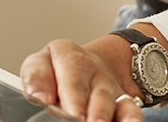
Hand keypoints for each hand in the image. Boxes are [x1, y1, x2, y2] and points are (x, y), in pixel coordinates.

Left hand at [20, 35, 145, 121]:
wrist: (92, 66)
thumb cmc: (59, 70)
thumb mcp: (42, 64)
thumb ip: (37, 79)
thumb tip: (37, 97)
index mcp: (66, 53)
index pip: (57, 66)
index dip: (49, 85)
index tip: (44, 102)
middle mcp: (90, 66)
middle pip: (81, 82)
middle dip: (76, 102)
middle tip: (73, 116)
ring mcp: (108, 85)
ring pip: (105, 99)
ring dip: (100, 114)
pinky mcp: (124, 103)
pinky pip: (130, 111)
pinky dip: (130, 119)